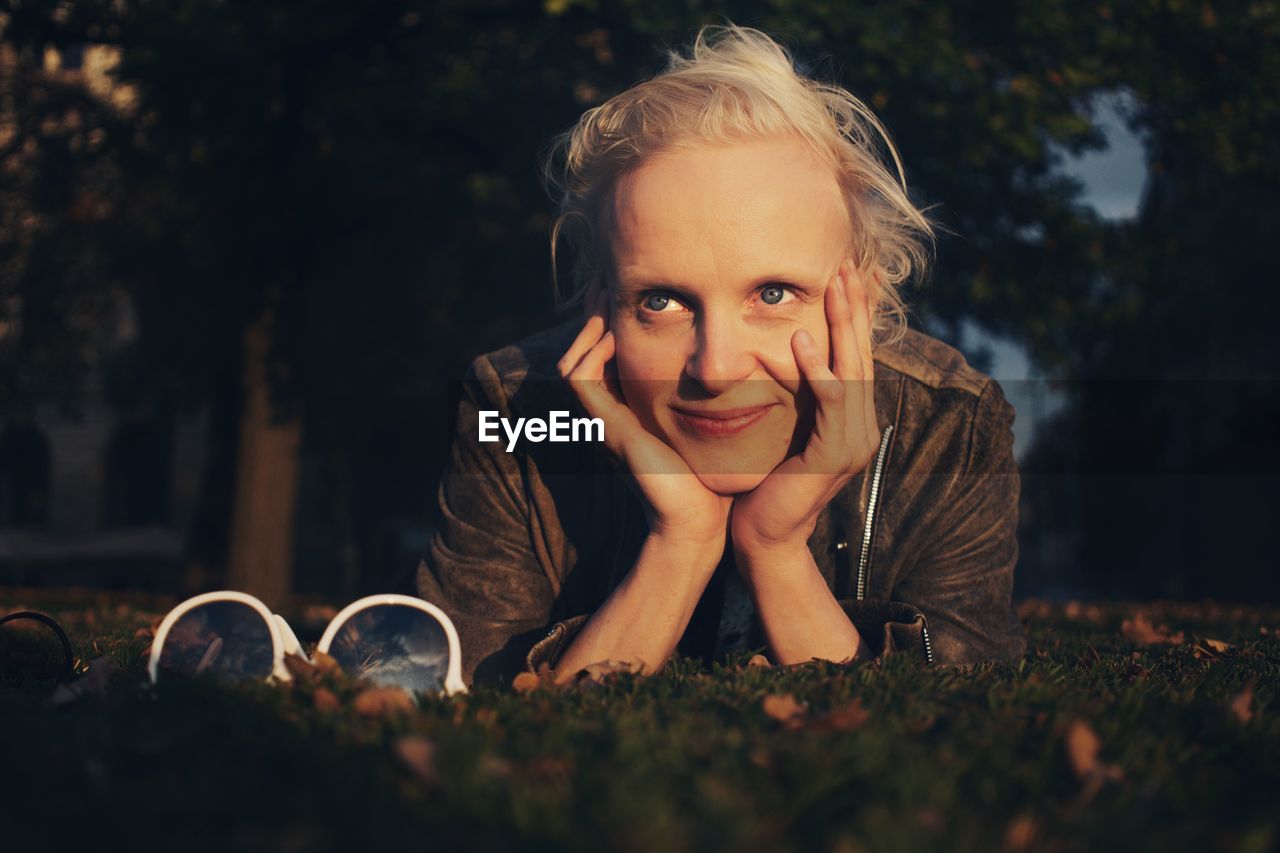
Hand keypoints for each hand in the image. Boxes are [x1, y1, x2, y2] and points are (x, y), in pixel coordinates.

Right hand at [558, 290, 732, 547]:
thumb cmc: (710, 479)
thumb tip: (741, 365)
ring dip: (591, 324)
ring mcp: (604, 419)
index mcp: (628, 407)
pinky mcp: (607, 426)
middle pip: (582, 349)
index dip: (612, 319)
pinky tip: (619, 333)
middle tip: (615, 281)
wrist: (698, 521)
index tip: (634, 289)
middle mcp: (610, 411)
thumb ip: (713, 397)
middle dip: (597, 314)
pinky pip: (581, 376)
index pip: (605, 352)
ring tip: (613, 295)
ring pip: (574, 357)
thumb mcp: (710, 424)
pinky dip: (594, 350)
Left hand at [731, 260, 879, 560]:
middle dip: (854, 307)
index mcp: (853, 420)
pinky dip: (816, 369)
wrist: (764, 538)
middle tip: (847, 263)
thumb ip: (795, 397)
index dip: (854, 315)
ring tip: (833, 285)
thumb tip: (785, 353)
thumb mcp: (784, 429)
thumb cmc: (763, 484)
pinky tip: (800, 339)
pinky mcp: (835, 455)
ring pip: (852, 370)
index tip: (846, 273)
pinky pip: (829, 402)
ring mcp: (855, 443)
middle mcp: (863, 428)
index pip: (857, 357)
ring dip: (841, 325)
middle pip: (862, 354)